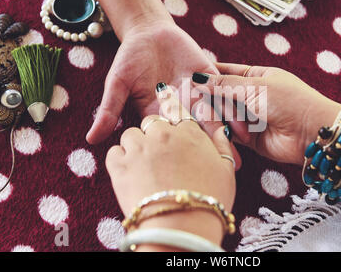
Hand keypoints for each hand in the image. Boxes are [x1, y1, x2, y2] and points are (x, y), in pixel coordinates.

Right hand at [87, 22, 244, 167]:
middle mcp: (183, 110)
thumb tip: (90, 140)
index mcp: (162, 117)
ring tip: (242, 149)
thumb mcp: (117, 85)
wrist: (148, 33)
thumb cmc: (129, 60)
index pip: (174, 141)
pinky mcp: (210, 77)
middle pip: (199, 134)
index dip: (185, 157)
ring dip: (228, 131)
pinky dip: (232, 104)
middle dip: (213, 150)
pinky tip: (243, 117)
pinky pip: (224, 91)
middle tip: (229, 170)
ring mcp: (198, 94)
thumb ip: (110, 110)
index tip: (197, 175)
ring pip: (215, 115)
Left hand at [106, 85, 235, 245]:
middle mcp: (163, 134)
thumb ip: (223, 146)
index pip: (178, 113)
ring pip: (130, 134)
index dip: (174, 120)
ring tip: (142, 167)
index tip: (171, 127)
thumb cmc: (208, 200)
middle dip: (154, 134)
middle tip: (159, 156)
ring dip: (135, 146)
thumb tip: (221, 130)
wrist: (181, 226)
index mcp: (189, 133)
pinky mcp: (119, 165)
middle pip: (152, 122)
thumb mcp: (226, 171)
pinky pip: (113, 151)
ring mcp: (139, 148)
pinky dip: (119, 160)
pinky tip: (128, 173)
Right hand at [192, 63, 340, 164]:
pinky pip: (229, 132)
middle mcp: (252, 95)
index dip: (209, 74)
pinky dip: (220, 131)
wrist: (311, 133)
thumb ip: (225, 85)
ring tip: (192, 113)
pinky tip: (204, 128)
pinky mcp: (249, 138)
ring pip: (224, 114)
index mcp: (258, 76)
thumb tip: (199, 79)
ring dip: (213, 114)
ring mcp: (251, 117)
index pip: (227, 72)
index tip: (189, 75)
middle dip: (208, 97)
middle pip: (223, 94)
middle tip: (185, 97)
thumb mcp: (254, 87)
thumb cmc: (288, 102)